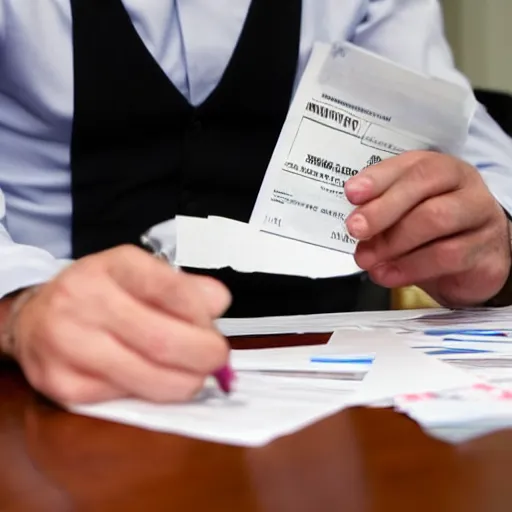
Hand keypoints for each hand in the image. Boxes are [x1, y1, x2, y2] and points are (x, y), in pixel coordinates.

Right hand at [5, 246, 231, 404]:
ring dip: (183, 383)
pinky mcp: (60, 383)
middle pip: (162, 340)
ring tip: (192, 376)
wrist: (33, 317)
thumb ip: (184, 287)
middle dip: (202, 357)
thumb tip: (219, 303)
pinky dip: (150, 393)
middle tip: (216, 360)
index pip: (171, 288)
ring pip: (147, 377)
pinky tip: (151, 380)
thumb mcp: (140, 275)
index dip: (202, 315)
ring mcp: (68, 343)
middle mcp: (84, 299)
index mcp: (114, 266)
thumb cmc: (97, 294)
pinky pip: (124, 398)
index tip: (214, 329)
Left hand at [344, 151, 510, 306]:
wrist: (474, 264)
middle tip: (356, 229)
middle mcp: (463, 185)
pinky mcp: (487, 251)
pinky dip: (410, 267)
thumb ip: (381, 212)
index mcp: (439, 168)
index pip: (411, 164)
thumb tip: (354, 221)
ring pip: (437, 219)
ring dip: (393, 242)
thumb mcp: (404, 216)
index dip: (378, 178)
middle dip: (382, 209)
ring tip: (368, 259)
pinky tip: (388, 274)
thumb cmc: (433, 233)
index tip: (352, 193)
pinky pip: (448, 256)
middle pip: (424, 185)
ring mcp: (480, 216)